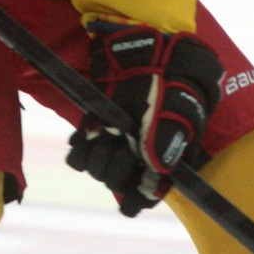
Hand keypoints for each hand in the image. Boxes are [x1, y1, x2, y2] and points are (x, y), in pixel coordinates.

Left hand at [66, 25, 222, 216]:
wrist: (148, 52)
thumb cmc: (171, 82)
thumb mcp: (174, 112)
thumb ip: (166, 143)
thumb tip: (157, 172)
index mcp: (162, 158)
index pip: (147, 194)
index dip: (137, 198)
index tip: (130, 201)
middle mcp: (137, 155)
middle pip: (119, 182)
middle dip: (118, 169)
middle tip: (124, 146)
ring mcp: (115, 142)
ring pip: (98, 170)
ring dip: (99, 157)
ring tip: (108, 134)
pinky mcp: (95, 129)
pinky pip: (79, 155)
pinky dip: (81, 148)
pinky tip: (90, 132)